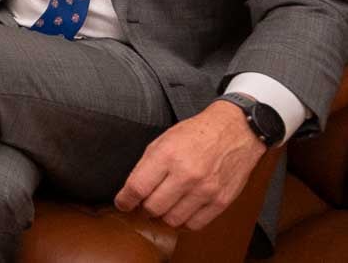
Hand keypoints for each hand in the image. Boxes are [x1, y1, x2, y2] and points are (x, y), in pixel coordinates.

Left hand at [115, 100, 266, 230]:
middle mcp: (186, 175)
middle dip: (144, 208)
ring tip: (164, 206)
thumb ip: (147, 166)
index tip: (122, 203)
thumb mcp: (164, 140)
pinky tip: (181, 211)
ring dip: (163, 216)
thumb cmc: (196, 134)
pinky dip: (183, 222)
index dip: (125, 200)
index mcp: (167, 155)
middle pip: (153, 208)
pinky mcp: (221, 201)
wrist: (234, 131)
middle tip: (145, 203)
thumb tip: (132, 191)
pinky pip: (195, 224)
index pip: (137, 187)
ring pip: (172, 220)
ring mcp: (205, 190)